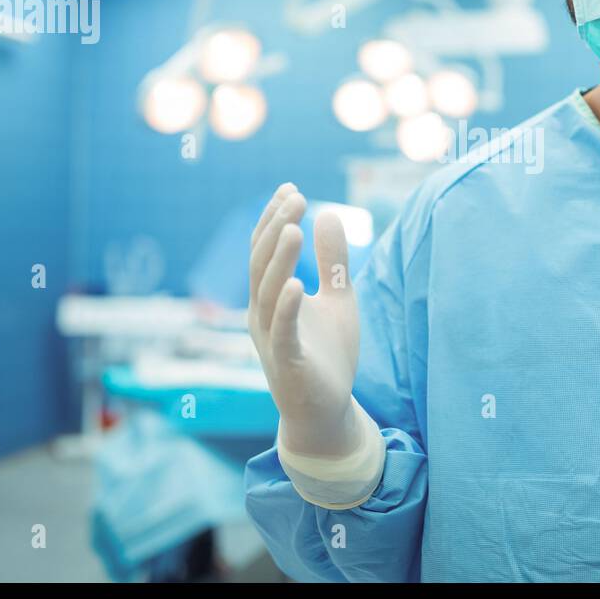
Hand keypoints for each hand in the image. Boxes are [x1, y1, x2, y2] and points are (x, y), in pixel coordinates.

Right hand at [248, 183, 362, 458]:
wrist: (327, 410)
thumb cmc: (328, 354)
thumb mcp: (337, 299)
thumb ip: (333, 261)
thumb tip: (329, 214)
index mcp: (270, 297)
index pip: (264, 250)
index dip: (273, 218)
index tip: (291, 188)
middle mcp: (262, 314)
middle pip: (261, 264)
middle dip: (275, 228)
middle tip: (295, 197)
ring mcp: (271, 338)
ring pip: (267, 292)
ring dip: (279, 259)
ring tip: (293, 227)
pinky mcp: (286, 362)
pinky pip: (282, 331)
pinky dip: (286, 308)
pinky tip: (297, 285)